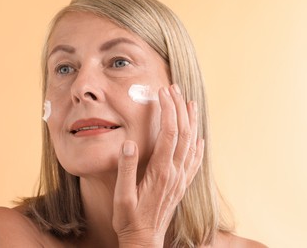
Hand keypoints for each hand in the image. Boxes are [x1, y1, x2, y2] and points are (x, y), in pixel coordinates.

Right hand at [112, 84, 204, 246]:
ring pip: (191, 143)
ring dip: (191, 121)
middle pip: (183, 133)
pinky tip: (199, 138)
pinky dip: (198, 146)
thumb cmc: (129, 218)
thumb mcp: (121, 196)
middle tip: (174, 89)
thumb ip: (126, 169)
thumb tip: (130, 143)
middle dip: (179, 108)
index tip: (162, 92)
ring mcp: (181, 179)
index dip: (168, 110)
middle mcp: (175, 172)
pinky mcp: (181, 185)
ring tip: (189, 103)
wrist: (144, 240)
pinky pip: (195, 161)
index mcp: (161, 171)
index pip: (169, 133)